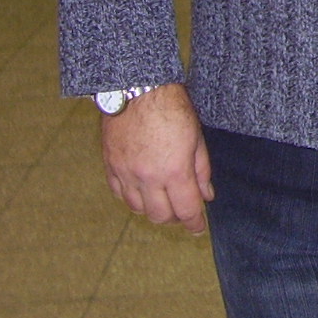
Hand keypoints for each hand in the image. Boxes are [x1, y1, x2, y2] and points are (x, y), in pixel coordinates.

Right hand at [99, 83, 214, 234]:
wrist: (138, 89)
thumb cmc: (172, 108)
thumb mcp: (197, 137)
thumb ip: (201, 170)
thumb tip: (206, 195)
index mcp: (174, 171)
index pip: (186, 210)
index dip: (194, 224)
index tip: (199, 228)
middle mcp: (148, 178)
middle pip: (160, 216)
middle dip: (174, 218)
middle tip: (183, 212)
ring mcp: (126, 174)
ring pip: (137, 209)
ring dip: (152, 209)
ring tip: (163, 200)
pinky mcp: (110, 166)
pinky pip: (119, 194)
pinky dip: (132, 198)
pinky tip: (142, 191)